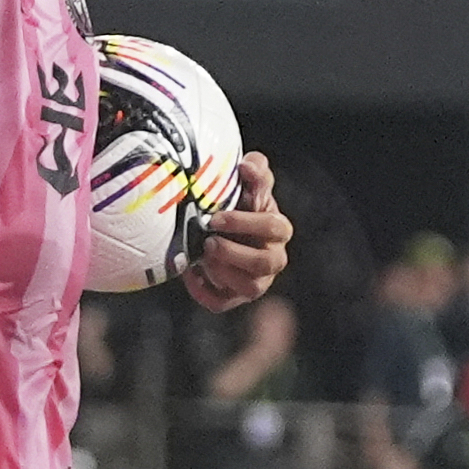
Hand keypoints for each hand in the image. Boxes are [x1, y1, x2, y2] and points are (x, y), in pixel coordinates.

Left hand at [187, 150, 290, 311]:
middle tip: (208, 241)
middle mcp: (273, 258)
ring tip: (202, 257)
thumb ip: (255, 171)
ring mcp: (257, 281)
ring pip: (250, 288)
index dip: (244, 223)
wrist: (225, 229)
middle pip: (263, 263)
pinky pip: (222, 303)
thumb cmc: (240, 205)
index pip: (271, 226)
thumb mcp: (249, 185)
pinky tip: (190, 275)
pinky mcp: (236, 296)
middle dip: (234, 253)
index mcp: (278, 228)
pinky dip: (204, 293)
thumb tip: (247, 165)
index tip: (215, 218)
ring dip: (223, 273)